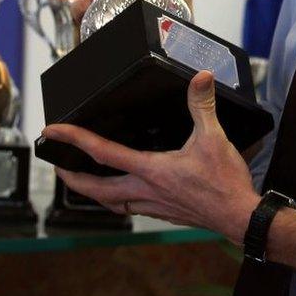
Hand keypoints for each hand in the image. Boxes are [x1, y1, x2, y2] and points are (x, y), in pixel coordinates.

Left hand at [42, 71, 259, 243]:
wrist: (240, 216)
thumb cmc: (225, 182)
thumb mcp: (214, 137)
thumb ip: (203, 105)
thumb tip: (200, 78)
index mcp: (152, 170)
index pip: (103, 153)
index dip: (75, 140)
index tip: (54, 132)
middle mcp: (146, 190)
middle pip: (96, 189)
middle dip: (72, 179)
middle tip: (58, 169)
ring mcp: (153, 205)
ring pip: (111, 202)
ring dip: (93, 192)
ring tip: (84, 182)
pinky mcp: (164, 213)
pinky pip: (130, 208)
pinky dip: (118, 200)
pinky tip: (125, 194)